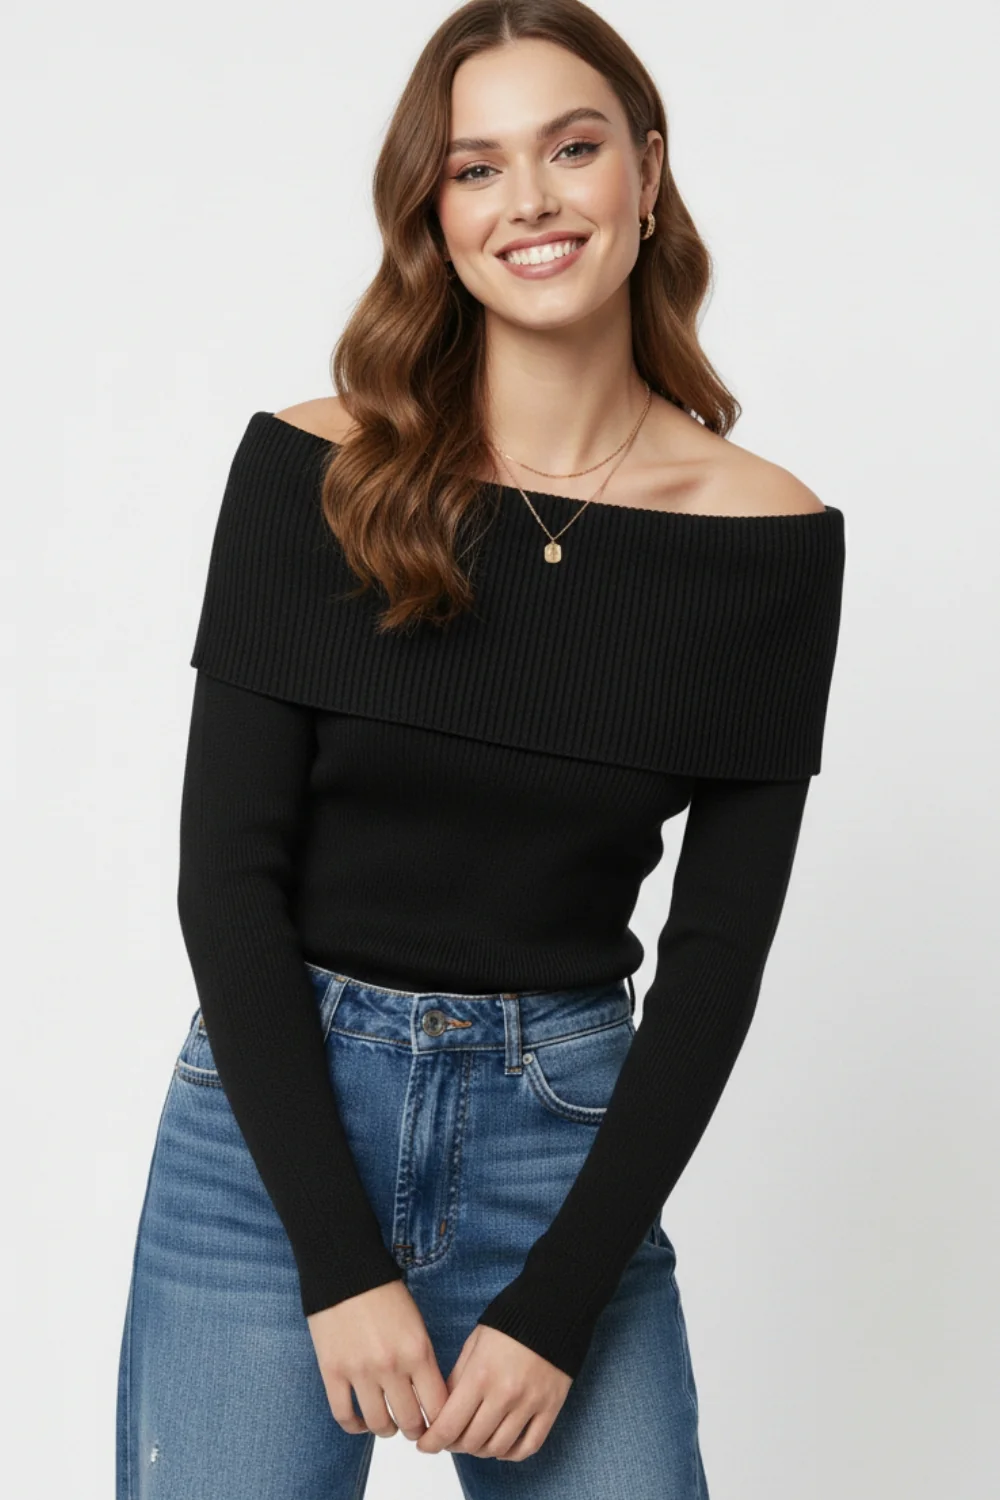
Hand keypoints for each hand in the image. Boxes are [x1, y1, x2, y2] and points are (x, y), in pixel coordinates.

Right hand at [307, 1280, 448, 1439]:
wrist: (344, 1269)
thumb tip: (429, 1399)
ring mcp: (360, 1371)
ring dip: (387, 1430)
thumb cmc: (384, 1293)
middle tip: (415, 1429)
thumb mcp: (416, 1324)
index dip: (441, 1423)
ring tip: (389, 1425)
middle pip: (410, 1421)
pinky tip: (362, 1422)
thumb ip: (423, 1361)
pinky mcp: (333, 1372)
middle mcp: (391, 1366)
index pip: (438, 1406)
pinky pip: (345, 1415)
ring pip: (379, 1423)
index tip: (439, 1426)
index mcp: (418, 1351)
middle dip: (416, 1431)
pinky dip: (356, 1426)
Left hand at [415, 1324, 572, 1461]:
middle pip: (472, 1441)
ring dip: (480, 1450)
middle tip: (450, 1439)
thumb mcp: (473, 1345)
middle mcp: (505, 1394)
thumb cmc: (508, 1325)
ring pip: (498, 1448)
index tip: (425, 1445)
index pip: (449, 1425)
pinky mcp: (550, 1408)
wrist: (551, 1311)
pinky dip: (511, 1453)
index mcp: (480, 1375)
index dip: (433, 1441)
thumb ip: (457, 1379)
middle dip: (454, 1445)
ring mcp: (529, 1404)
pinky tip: (500, 1446)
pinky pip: (528, 1446)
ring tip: (474, 1441)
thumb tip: (443, 1411)